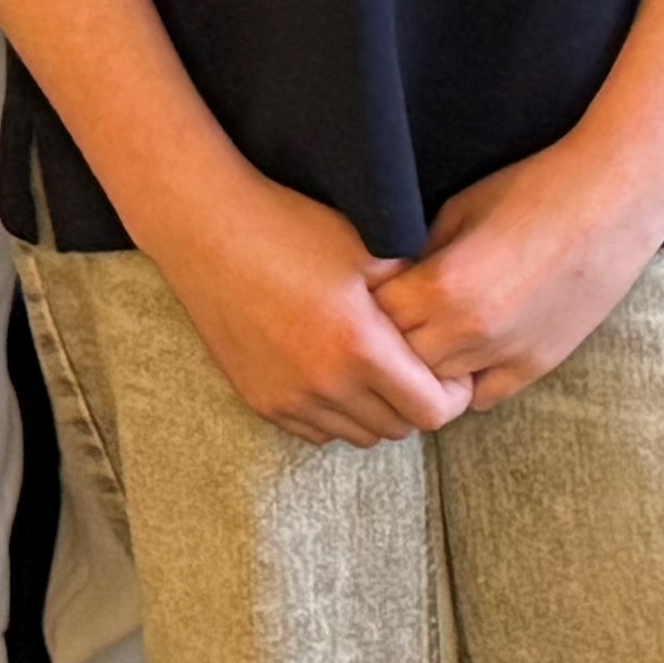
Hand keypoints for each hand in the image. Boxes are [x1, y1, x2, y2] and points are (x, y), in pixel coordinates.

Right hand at [138, 171, 469, 447]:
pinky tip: (335, 373)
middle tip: (416, 367)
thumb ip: (416, 289)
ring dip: (376, 410)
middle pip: (399, 428)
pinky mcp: (262, 402)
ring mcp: (290, 399)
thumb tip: (452, 316)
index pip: (433, 411)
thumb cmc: (292, 228)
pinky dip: (337, 414)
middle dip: (417, 402)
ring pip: (358, 434)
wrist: (210, 232)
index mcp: (361, 347)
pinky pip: (317, 431)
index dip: (453, 394)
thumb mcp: (368, 248)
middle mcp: (326, 385)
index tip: (450, 369)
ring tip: (375, 369)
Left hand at [371, 139, 663, 410]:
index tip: (377, 289)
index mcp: (442, 288)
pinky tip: (471, 348)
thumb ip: (419, 255)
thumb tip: (392, 282)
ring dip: (430, 365)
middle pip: (400, 361)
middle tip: (399, 314)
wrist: (612, 200)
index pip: (374, 320)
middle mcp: (468, 332)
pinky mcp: (537, 366)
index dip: (370, 304)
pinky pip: (483, 396)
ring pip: (438, 387)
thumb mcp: (459, 210)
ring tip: (434, 331)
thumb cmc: (534, 190)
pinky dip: (469, 379)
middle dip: (393, 340)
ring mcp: (505, 355)